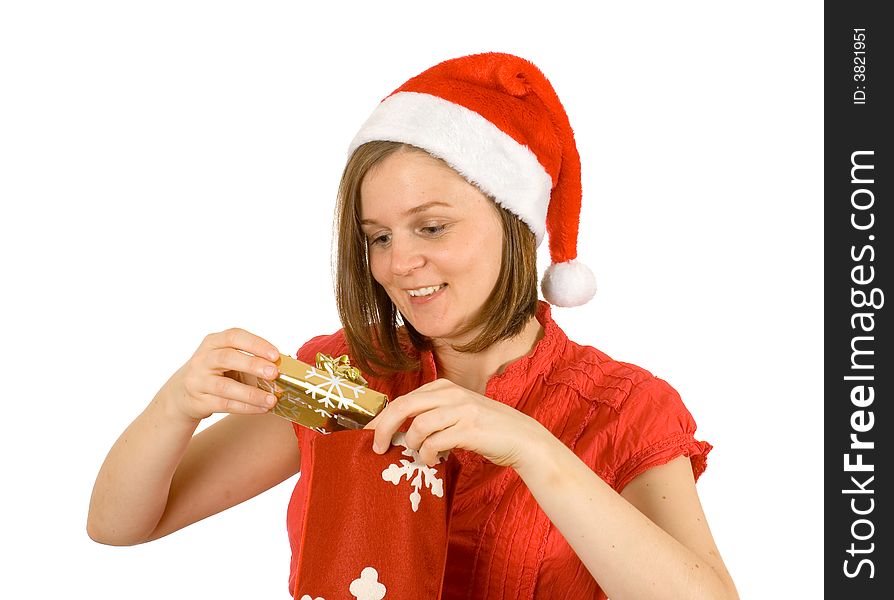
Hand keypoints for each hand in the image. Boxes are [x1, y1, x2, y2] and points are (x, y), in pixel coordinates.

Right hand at [164, 327, 280, 420]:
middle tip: (274, 373)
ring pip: (225, 387)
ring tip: (272, 399)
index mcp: (213, 342)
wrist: (182, 393)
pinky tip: (262, 408)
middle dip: (253, 364)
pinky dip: (246, 407)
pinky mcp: (199, 401)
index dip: (256, 344)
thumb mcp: (229, 360)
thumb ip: (252, 360)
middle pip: (227, 358)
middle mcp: (203, 359)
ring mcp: (198, 381)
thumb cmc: (216, 372)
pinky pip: (225, 405)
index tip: (276, 354)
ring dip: (252, 394)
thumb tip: (286, 366)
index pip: (234, 336)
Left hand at [364, 378, 545, 467]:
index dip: (383, 417)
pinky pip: (435, 443)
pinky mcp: (469, 429)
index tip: (370, 433)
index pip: (404, 398)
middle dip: (384, 428)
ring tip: (419, 454)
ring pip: (418, 426)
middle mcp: (451, 394)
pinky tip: (433, 461)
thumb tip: (398, 431)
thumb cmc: (486, 429)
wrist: (522, 438)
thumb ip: (433, 415)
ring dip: (413, 445)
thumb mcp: (457, 412)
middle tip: (377, 448)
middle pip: (404, 406)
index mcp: (444, 387)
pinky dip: (428, 455)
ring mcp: (461, 410)